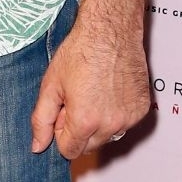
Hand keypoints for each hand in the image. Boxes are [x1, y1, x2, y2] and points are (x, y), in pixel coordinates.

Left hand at [30, 19, 150, 160]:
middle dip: (79, 130)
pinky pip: (124, 123)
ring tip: (94, 93)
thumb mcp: (51, 86)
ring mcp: (129, 117)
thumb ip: (41, 120)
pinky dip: (116, 113)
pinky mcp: (142, 108)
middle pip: (89, 146)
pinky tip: (110, 91)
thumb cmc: (82, 52)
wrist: (111, 31)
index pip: (69, 151)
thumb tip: (38, 146)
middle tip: (77, 99)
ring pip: (108, 136)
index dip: (61, 132)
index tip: (63, 112)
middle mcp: (110, 124)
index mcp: (85, 121)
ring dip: (98, 124)